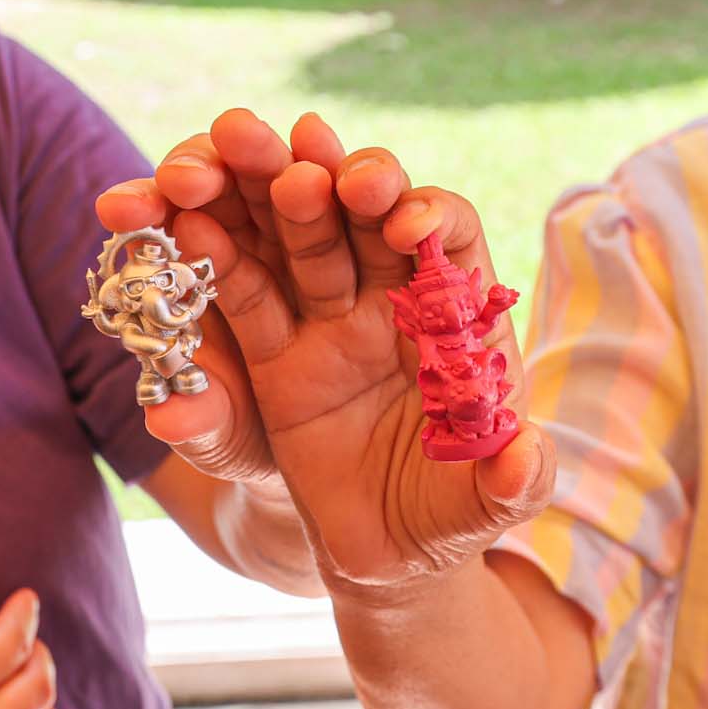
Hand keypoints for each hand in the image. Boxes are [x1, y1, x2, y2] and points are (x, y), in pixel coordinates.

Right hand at [98, 111, 554, 603]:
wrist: (384, 556)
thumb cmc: (449, 514)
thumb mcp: (485, 504)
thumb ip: (512, 479)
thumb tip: (525, 456)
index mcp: (457, 313)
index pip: (450, 239)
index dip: (429, 217)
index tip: (405, 226)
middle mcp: (392, 295)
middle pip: (360, 213)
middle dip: (326, 173)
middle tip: (298, 152)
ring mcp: (327, 313)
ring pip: (292, 234)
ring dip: (256, 190)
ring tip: (214, 164)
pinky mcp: (272, 347)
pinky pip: (241, 291)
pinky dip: (212, 257)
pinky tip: (182, 223)